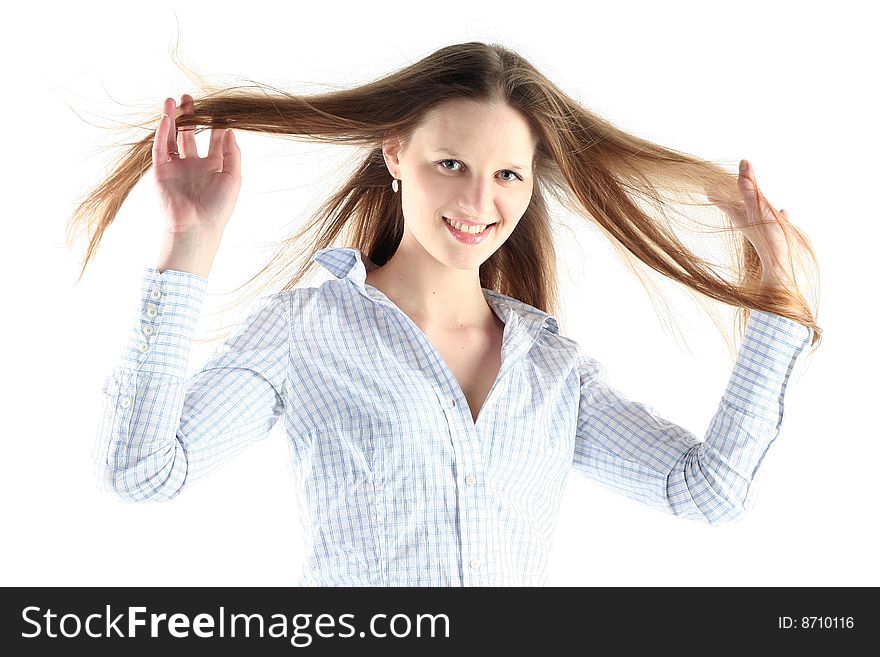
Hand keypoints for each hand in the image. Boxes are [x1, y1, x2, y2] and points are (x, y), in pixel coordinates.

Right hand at [151, 95, 241, 237]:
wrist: (196, 226)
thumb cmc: (219, 207)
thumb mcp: (233, 178)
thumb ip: (232, 154)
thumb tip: (230, 130)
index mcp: (213, 167)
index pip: (214, 140)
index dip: (216, 124)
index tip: (218, 108)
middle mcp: (194, 165)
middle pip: (191, 135)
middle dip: (190, 117)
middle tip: (189, 98)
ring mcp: (177, 167)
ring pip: (173, 138)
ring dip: (173, 119)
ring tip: (172, 100)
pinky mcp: (161, 171)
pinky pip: (161, 148)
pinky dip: (162, 133)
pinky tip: (166, 118)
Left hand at [707, 160, 801, 288]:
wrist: (786, 268)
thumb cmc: (768, 239)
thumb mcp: (757, 208)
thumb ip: (749, 188)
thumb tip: (742, 163)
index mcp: (740, 216)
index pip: (724, 200)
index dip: (717, 191)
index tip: (706, 186)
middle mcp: (751, 221)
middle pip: (740, 204)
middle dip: (736, 193)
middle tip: (729, 185)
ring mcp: (766, 228)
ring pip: (759, 211)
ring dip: (757, 201)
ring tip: (756, 194)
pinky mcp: (781, 234)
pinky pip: (778, 220)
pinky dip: (779, 214)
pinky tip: (784, 210)